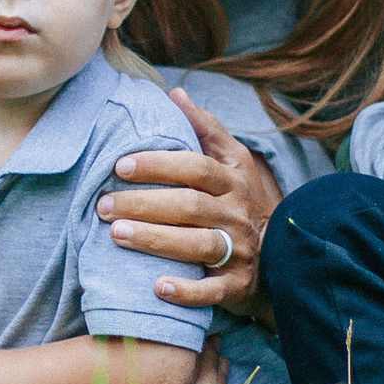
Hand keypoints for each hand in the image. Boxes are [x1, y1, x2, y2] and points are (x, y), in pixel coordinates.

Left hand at [95, 88, 283, 314]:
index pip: (195, 168)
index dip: (159, 164)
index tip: (120, 165)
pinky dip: (186, 290)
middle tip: (103, 205)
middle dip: (144, 204)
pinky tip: (157, 287)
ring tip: (117, 234)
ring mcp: (239, 250)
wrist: (281, 255)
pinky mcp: (237, 285)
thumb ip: (205, 128)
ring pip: (197, 244)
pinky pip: (212, 290)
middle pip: (189, 205)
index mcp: (232, 181)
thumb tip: (175, 93)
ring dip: (155, 240)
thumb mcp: (233, 161)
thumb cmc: (241, 201)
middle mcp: (236, 214)